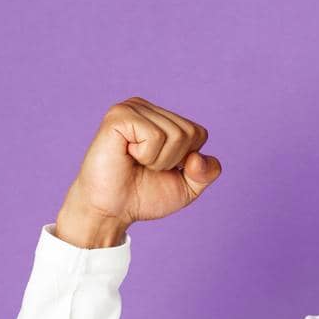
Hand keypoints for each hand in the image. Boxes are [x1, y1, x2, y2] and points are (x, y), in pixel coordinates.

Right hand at [61, 97, 221, 229]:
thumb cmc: (143, 196)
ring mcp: (131, 108)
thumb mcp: (187, 187)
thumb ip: (207, 172)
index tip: (160, 168)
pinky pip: (155, 136)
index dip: (186, 160)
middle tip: (145, 167)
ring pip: (175, 135)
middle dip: (172, 161)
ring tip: (135, 162)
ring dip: (158, 160)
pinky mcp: (119, 116)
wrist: (111, 211)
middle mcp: (146, 107)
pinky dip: (146, 155)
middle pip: (189, 133)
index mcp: (161, 118)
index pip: (198, 133)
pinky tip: (126, 155)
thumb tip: (198, 158)